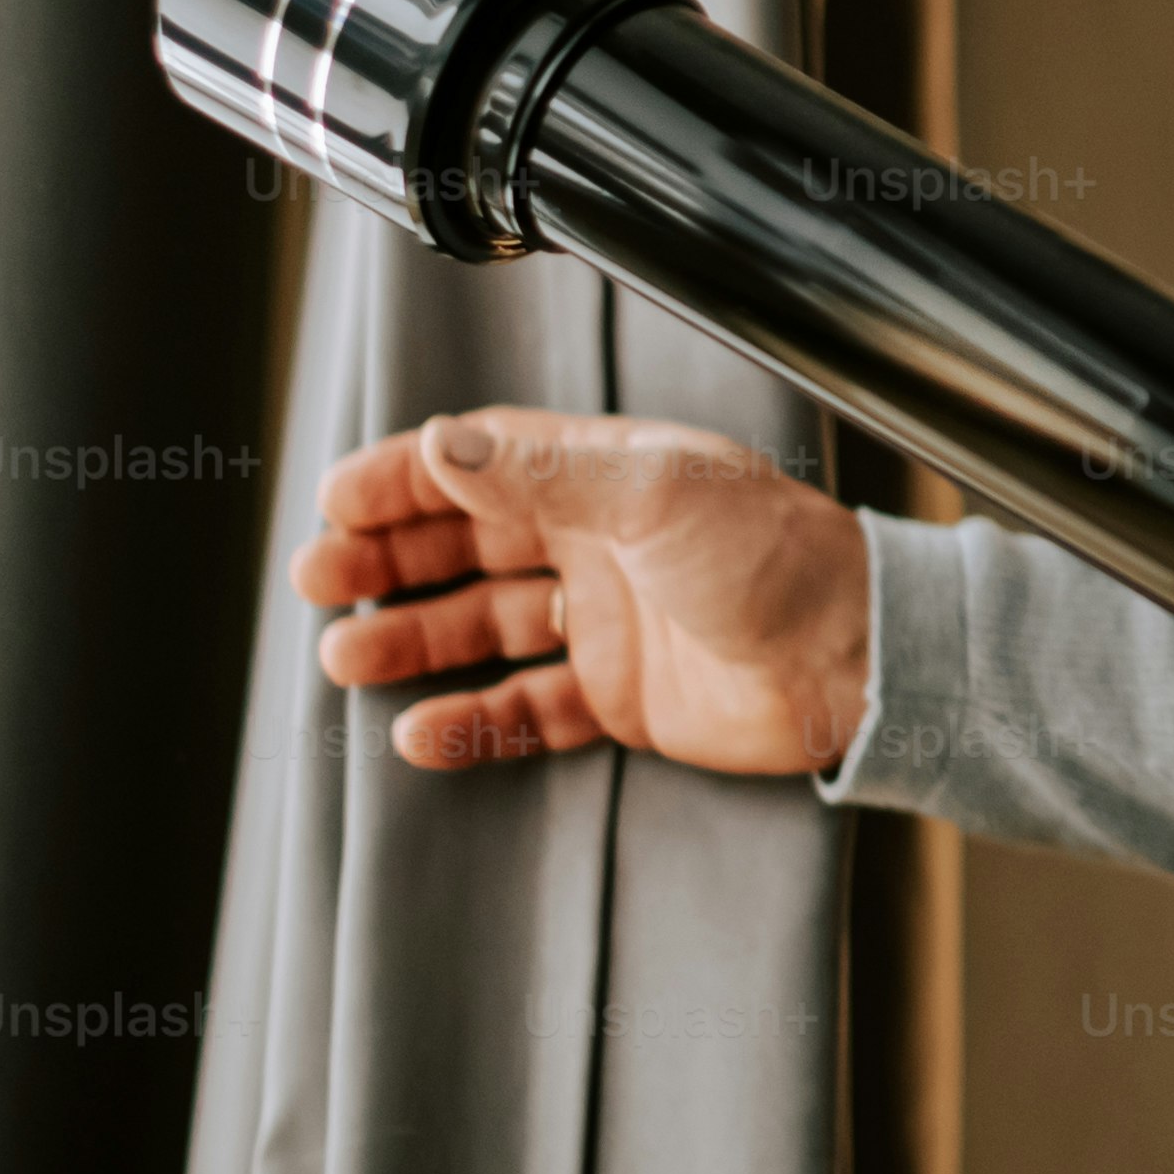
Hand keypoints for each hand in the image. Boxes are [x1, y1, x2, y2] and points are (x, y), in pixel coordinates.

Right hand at [291, 408, 874, 777]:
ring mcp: (609, 621)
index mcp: (608, 476)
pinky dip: (471, 722)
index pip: (481, 465)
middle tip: (317, 577)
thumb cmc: (779, 556)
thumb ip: (543, 468)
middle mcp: (602, 542)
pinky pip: (527, 710)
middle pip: (468, 545)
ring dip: (412, 638)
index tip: (334, 500)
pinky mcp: (623, 697)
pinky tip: (417, 732)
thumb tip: (437, 441)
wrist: (856, 657)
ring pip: (484, 627)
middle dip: (388, 558)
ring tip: (343, 654)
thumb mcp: (656, 491)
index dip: (404, 479)